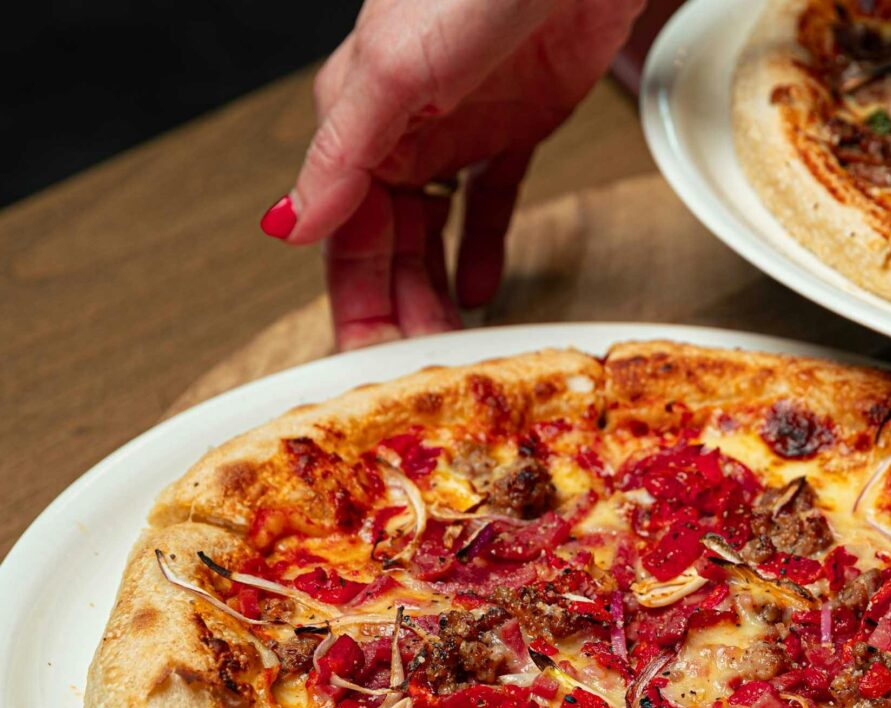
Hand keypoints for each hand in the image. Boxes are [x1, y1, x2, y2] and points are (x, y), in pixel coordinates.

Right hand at [261, 0, 644, 349]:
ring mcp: (462, 130)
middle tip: (414, 370)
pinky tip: (489, 288)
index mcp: (360, 120)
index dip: (354, 300)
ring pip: (438, 232)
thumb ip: (344, 154)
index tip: (364, 361)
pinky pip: (495, 201)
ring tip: (452, 341)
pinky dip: (489, 246)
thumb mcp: (396, 72)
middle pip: (389, 244)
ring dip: (439, 288)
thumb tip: (290, 226)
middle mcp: (404, 131)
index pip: (344, 234)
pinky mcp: (519, 126)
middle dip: (397, 309)